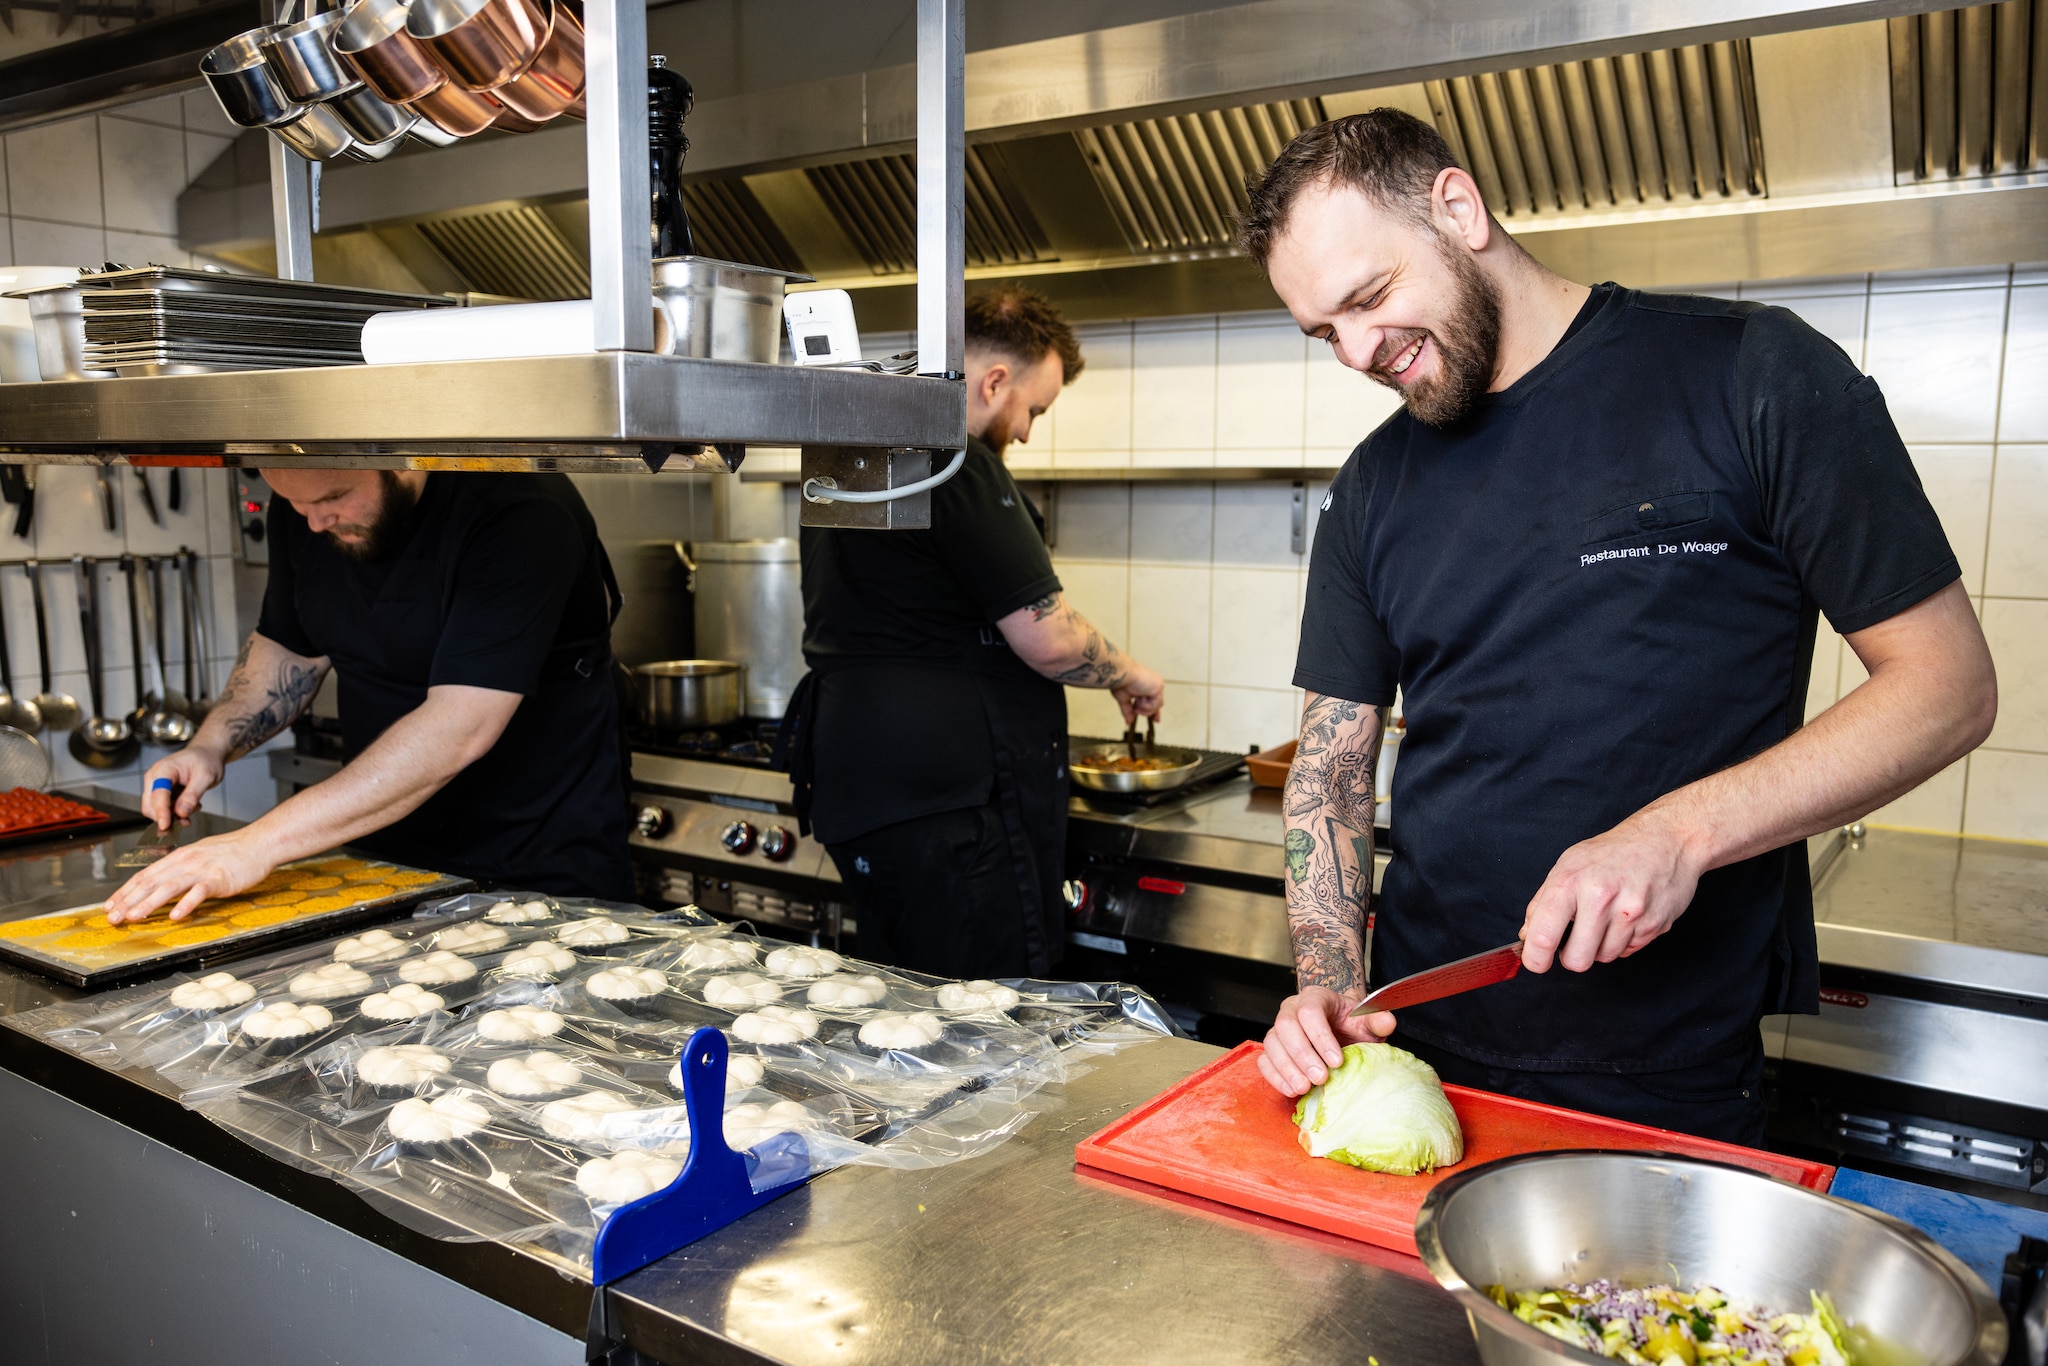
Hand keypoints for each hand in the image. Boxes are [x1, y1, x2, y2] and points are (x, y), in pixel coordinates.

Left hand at [103, 832, 272, 923]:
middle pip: (151, 882)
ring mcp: (202, 869)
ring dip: (149, 903)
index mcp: (178, 857)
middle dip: (129, 901)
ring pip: (169, 887)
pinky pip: (199, 892)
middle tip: (113, 917)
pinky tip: (176, 916)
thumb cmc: (232, 852)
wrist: (258, 844)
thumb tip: (160, 886)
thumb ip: (179, 870)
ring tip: (134, 917)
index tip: (111, 905)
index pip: (144, 875)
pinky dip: (187, 904)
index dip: (125, 891)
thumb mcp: (199, 856)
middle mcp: (185, 862)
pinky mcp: (219, 878)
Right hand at [140, 747, 225, 830]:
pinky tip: (190, 807)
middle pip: (151, 806)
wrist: (207, 754)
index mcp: (164, 770)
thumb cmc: (205, 760)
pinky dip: (176, 813)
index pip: (158, 794)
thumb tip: (181, 813)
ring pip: (157, 810)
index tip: (165, 825)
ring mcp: (157, 785)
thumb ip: (193, 795)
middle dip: (166, 817)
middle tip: (186, 822)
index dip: (161, 812)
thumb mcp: (206, 776)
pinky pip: (164, 808)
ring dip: (173, 816)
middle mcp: (155, 778)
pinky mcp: (163, 792)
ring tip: (194, 809)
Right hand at [1111, 663, 1164, 725]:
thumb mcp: (1124, 699)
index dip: (1155, 711)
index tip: (1156, 720)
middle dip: (1148, 711)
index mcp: (1147, 685)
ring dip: (1143, 707)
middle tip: (1136, 709)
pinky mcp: (1158, 688)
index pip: (1155, 700)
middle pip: (1157, 704)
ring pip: (1156, 707)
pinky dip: (1145, 705)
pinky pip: (1155, 705)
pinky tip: (1139, 697)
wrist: (1121, 674)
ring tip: (1135, 699)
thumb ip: (1128, 711)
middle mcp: (1154, 684)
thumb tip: (1128, 721)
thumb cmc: (1120, 681)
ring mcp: (1157, 686)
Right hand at [1256, 984, 1396, 1096]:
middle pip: (1286, 1027)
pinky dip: (1275, 1077)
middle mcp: (1290, 1009)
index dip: (1321, 1037)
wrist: (1339, 1032)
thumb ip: (1376, 1020)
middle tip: (1320, 1078)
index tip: (1337, 1062)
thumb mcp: (1366, 1022)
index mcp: (1314, 997)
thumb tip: (1388, 1021)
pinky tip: (1291, 1090)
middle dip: (1302, 1055)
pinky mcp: (1271, 1050)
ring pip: (1272, 1044)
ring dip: (1287, 1068)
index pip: (1310, 1012)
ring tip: (1304, 1088)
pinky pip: (1264, 1061)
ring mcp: (1277, 1029)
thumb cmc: (1351, 1027)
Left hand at [1519, 812, 1704, 972]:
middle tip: (1574, 940)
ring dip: (1600, 946)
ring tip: (1607, 918)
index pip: (1543, 935)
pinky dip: (1624, 940)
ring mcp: (1630, 913)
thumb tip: (1527, 936)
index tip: (1535, 962)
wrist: (1668, 839)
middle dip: (1572, 956)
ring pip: (1604, 957)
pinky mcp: (1655, 925)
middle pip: (1577, 960)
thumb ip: (1544, 902)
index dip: (1535, 958)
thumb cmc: (1614, 851)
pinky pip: (1629, 951)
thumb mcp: (1569, 864)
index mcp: (1571, 881)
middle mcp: (1600, 897)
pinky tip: (1627, 916)